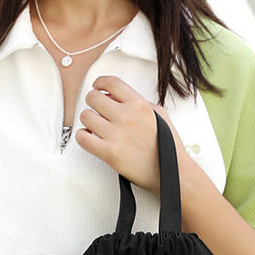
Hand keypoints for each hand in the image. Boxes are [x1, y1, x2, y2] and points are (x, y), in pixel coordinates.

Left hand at [76, 75, 190, 194]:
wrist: (172, 172)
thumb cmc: (167, 146)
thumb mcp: (158, 114)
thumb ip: (138, 102)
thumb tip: (116, 97)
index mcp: (139, 105)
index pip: (111, 82)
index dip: (100, 83)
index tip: (98, 87)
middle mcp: (126, 117)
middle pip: (93, 97)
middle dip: (93, 102)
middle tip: (97, 110)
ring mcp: (116, 135)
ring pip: (85, 116)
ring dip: (88, 121)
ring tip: (96, 127)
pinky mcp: (109, 153)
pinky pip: (82, 138)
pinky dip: (83, 137)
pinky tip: (92, 138)